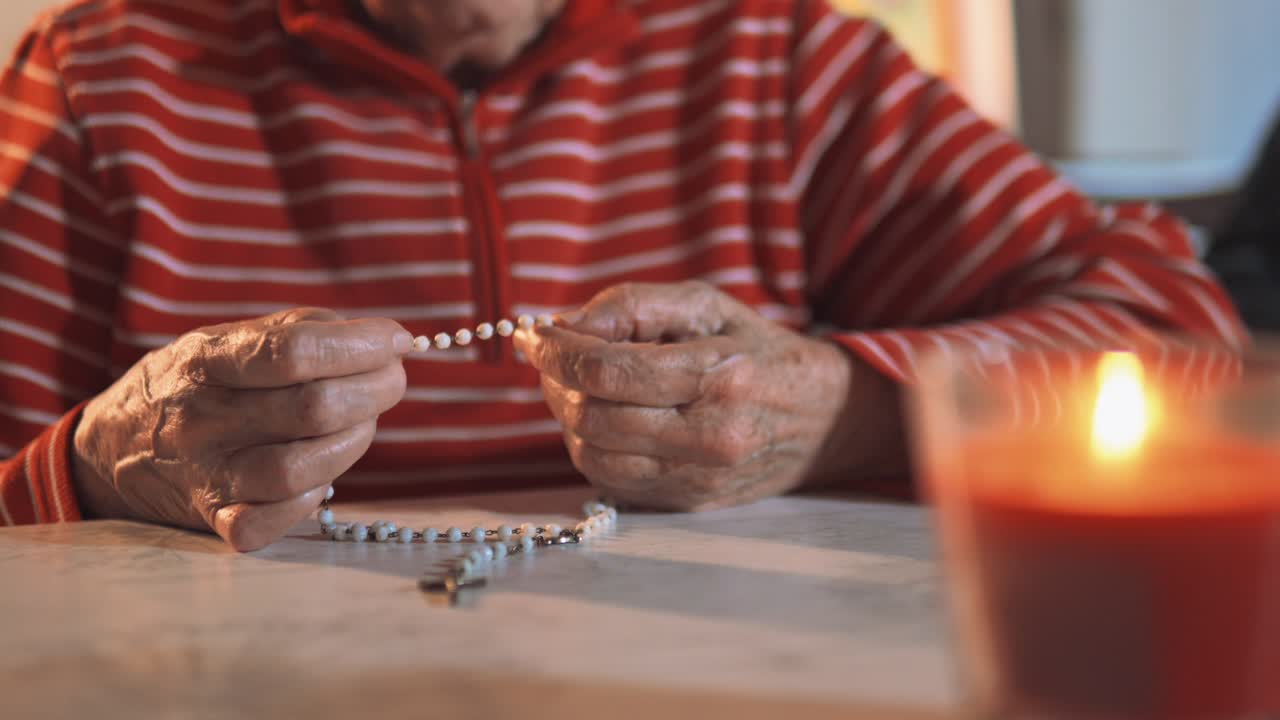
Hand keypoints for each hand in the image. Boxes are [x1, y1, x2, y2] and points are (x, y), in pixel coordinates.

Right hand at [72, 308, 410, 550]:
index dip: (360, 344)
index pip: (291, 351)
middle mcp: (201, 419)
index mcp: (207, 360)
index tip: (397, 340)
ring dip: (355, 442)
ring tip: (365, 421)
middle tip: (393, 380)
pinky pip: (268, 523)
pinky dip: (312, 498)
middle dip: (375, 390)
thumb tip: (382, 340)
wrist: (114, 446)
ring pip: (299, 470)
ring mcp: (205, 474)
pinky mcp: (213, 519)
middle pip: (311, 409)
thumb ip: (301, 329)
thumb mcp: (231, 336)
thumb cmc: (199, 382)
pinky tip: (324, 472)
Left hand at [514, 282, 906, 510]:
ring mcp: (698, 478)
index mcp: (719, 375)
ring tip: (577, 384)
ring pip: (592, 455)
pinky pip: (611, 480)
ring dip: (567, 416)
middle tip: (553, 355)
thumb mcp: (707, 305)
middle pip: (592, 417)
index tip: (535, 332)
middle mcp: (709, 435)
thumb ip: (634, 306)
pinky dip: (591, 446)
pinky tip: (603, 416)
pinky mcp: (688, 504)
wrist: (822, 419)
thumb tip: (566, 325)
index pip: (607, 370)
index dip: (557, 350)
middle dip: (556, 381)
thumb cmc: (757, 351)